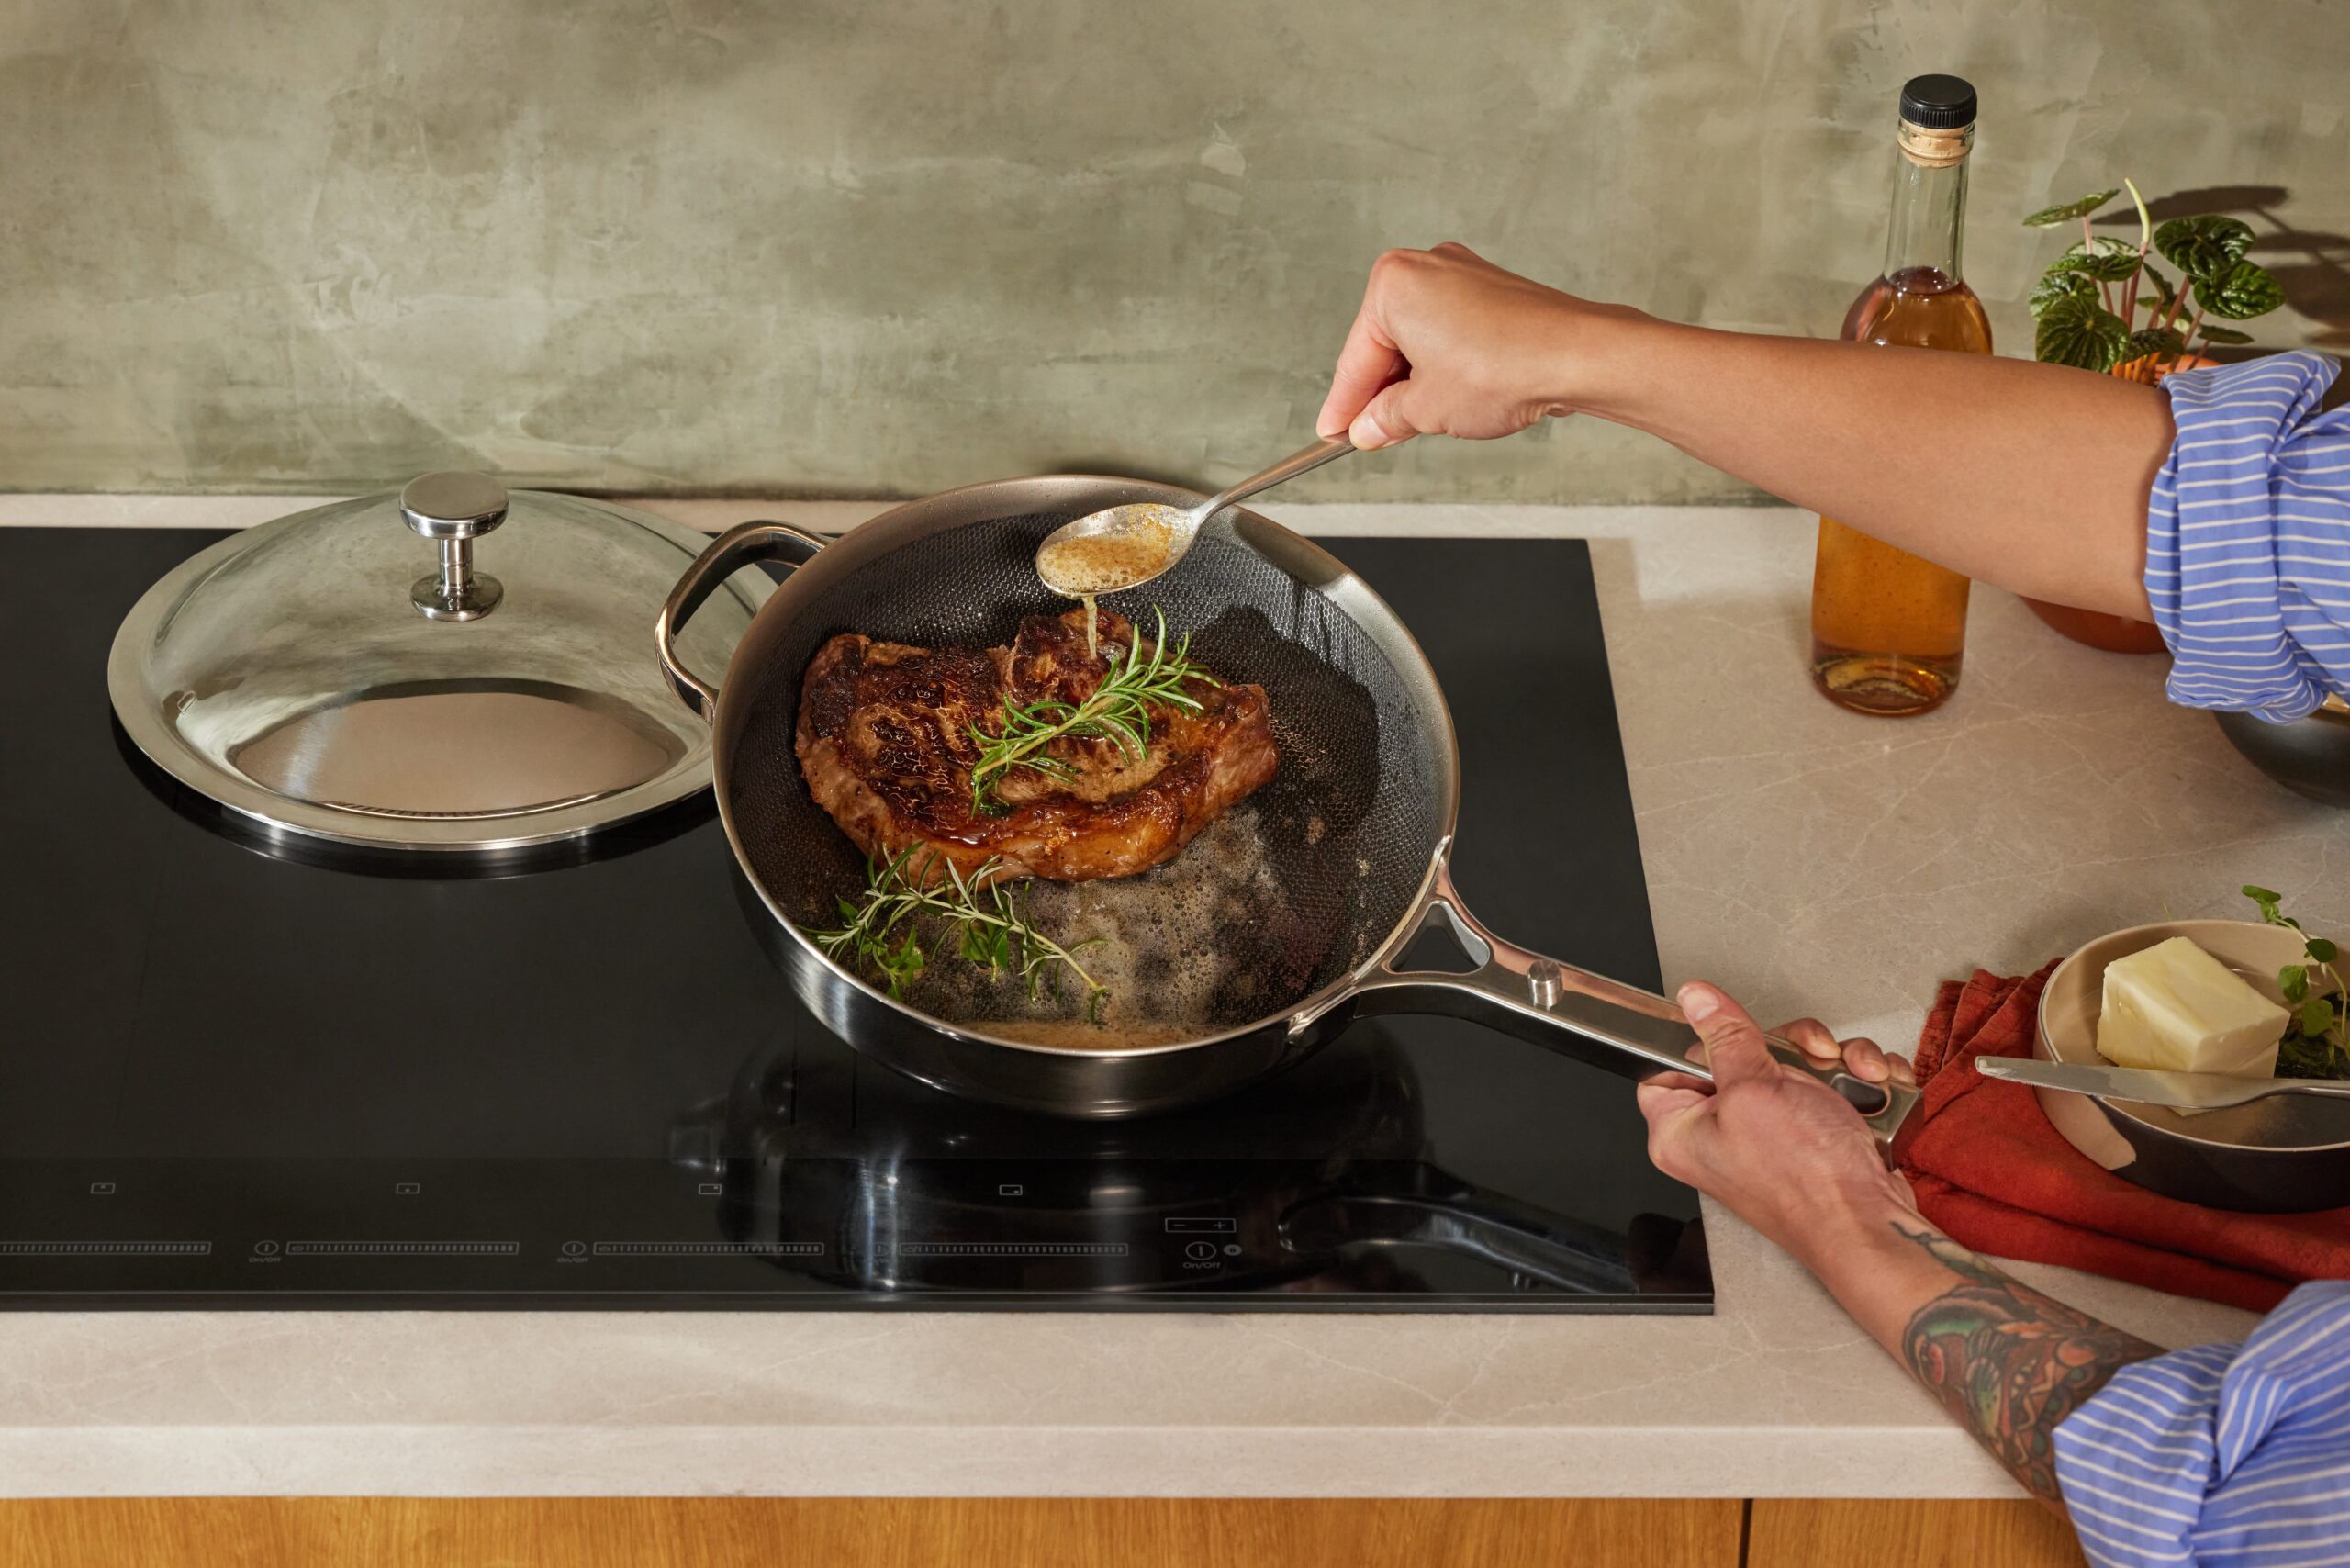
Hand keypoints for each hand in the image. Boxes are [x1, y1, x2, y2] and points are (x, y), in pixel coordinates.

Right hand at [1314, 244, 1638, 449]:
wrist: (1575, 357)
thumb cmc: (1503, 367)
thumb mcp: (1425, 409)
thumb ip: (1385, 418)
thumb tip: (1369, 427)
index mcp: (1393, 284)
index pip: (1355, 359)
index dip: (1343, 407)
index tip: (1333, 432)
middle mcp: (1426, 267)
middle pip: (1385, 345)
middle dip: (1381, 393)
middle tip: (1373, 436)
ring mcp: (1463, 275)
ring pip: (1419, 339)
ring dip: (1414, 382)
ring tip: (1415, 424)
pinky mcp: (1494, 291)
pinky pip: (1451, 332)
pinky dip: (1443, 366)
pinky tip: (1447, 399)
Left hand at [1636, 981, 1916, 1271]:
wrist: (1869, 1224)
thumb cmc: (1808, 1180)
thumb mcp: (1754, 1089)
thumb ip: (1725, 1037)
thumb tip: (1696, 1000)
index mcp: (1681, 1131)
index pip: (1666, 1068)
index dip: (1701, 1045)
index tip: (1736, 1035)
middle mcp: (1720, 1134)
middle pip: (1739, 1055)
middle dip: (1790, 1049)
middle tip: (1809, 1062)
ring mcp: (1769, 1135)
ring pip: (1793, 1065)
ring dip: (1834, 1065)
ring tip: (1851, 1083)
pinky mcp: (1811, 1137)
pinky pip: (1828, 1086)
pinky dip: (1855, 1083)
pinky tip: (1871, 1090)